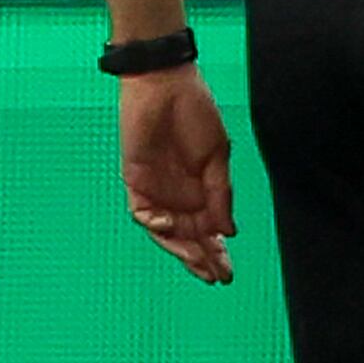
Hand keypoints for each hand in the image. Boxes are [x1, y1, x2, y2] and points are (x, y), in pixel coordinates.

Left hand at [119, 69, 236, 282]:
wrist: (166, 86)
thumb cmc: (196, 113)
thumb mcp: (218, 156)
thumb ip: (221, 194)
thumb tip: (229, 231)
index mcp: (202, 190)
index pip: (209, 231)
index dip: (217, 253)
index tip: (227, 272)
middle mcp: (179, 195)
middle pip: (189, 238)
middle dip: (202, 259)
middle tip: (215, 276)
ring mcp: (156, 190)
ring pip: (165, 232)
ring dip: (179, 249)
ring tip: (196, 262)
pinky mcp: (135, 180)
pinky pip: (141, 212)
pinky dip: (153, 223)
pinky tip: (169, 225)